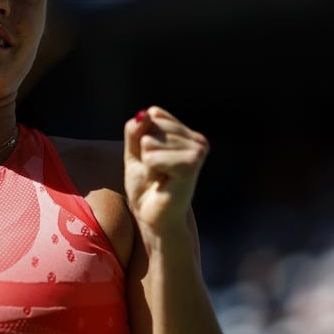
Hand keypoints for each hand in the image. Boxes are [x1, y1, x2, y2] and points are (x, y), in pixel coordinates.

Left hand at [123, 106, 209, 235]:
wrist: (155, 219)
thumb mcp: (135, 153)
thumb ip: (135, 131)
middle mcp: (198, 139)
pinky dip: (150, 170)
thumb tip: (145, 114)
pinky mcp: (192, 163)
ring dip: (148, 163)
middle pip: (152, 125)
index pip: (154, 114)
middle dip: (145, 151)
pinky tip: (164, 182)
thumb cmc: (146, 188)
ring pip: (149, 140)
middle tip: (157, 173)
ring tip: (161, 178)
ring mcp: (198, 150)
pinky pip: (152, 155)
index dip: (143, 139)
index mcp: (187, 134)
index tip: (153, 161)